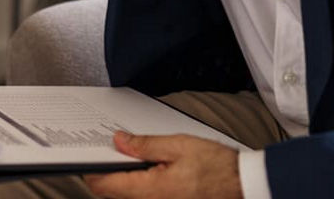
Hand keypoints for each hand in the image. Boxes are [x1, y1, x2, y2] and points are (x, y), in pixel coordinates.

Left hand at [83, 133, 241, 198]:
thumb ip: (144, 145)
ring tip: (130, 156)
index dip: (91, 168)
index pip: (103, 185)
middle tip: (111, 150)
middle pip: (112, 192)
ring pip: (127, 196)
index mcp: (148, 191)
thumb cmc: (218, 168)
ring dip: (123, 178)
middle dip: (107, 171)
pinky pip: (142, 197)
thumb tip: (118, 141)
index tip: (88, 154)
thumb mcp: (178, 146)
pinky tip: (147, 169)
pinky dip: (138, 184)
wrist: (245, 187)